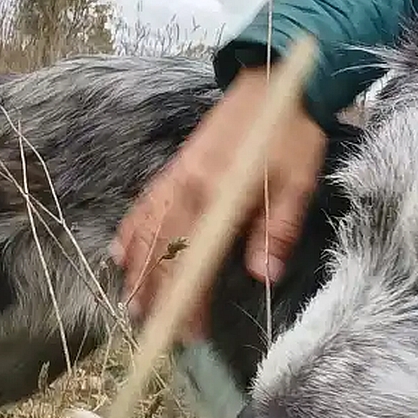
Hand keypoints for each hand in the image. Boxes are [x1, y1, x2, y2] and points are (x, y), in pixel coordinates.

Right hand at [111, 64, 328, 339]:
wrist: (272, 83)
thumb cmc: (290, 135)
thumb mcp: (296, 183)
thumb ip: (277, 229)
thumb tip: (263, 276)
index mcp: (216, 194)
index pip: (191, 258)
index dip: (187, 298)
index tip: (188, 332)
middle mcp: (185, 188)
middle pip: (160, 252)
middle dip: (157, 296)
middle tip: (159, 334)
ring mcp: (174, 178)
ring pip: (144, 232)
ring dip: (137, 272)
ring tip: (134, 308)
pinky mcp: (173, 171)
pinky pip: (142, 207)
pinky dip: (130, 234)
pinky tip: (121, 256)